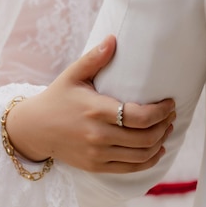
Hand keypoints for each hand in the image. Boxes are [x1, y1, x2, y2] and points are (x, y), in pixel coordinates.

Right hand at [6, 36, 175, 172]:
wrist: (34, 130)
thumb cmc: (57, 98)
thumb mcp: (72, 75)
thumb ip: (94, 58)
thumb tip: (114, 38)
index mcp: (96, 111)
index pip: (140, 117)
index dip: (161, 111)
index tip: (170, 103)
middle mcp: (98, 136)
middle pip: (146, 137)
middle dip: (165, 126)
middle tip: (171, 115)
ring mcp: (97, 154)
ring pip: (141, 155)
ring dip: (160, 142)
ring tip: (166, 129)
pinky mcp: (96, 166)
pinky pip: (131, 168)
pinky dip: (149, 161)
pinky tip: (157, 149)